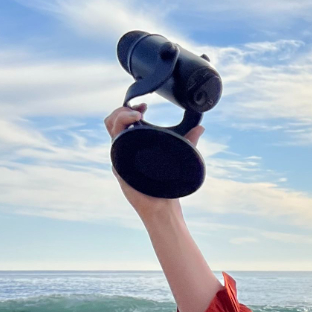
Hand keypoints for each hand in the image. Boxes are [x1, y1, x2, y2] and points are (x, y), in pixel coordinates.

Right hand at [104, 104, 203, 219]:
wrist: (163, 204)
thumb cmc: (169, 184)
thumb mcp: (180, 155)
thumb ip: (189, 140)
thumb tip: (200, 127)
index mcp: (135, 144)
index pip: (126, 121)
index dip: (131, 110)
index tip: (145, 107)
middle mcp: (125, 147)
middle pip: (114, 120)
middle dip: (124, 109)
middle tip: (140, 109)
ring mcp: (120, 154)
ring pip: (110, 125)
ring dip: (121, 114)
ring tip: (136, 114)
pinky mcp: (119, 161)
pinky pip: (114, 139)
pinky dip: (121, 126)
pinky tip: (135, 122)